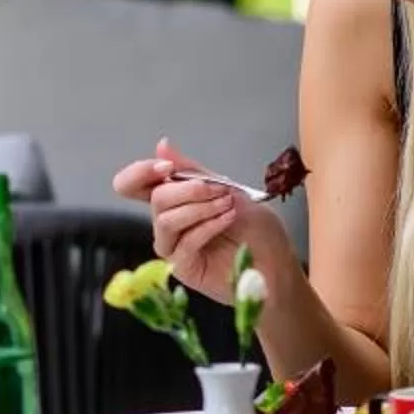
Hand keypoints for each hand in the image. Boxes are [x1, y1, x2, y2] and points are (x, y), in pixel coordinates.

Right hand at [113, 139, 292, 300]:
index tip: (166, 167)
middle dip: (188, 190)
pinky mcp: (183, 268)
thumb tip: (162, 145)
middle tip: (219, 191)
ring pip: (166, 220)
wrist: (278, 262)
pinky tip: (227, 220)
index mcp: (173, 200)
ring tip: (228, 205)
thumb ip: (193, 171)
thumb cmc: (256, 228)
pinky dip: (207, 227)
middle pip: (155, 198)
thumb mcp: (228, 189)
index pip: (134, 185)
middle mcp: (168, 222)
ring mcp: (173, 247)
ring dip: (199, 208)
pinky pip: (184, 243)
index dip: (140, 172)